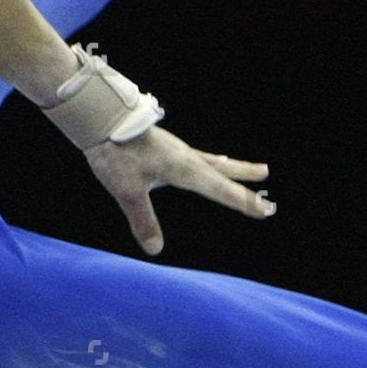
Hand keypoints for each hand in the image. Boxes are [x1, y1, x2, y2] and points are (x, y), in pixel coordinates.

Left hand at [82, 125, 274, 254]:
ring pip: (212, 160)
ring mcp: (175, 149)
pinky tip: (204, 162)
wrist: (99, 117)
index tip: (267, 209)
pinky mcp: (163, 146)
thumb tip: (155, 250)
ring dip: (231, 166)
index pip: (220, 189)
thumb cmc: (115, 152)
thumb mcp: (127, 192)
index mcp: (183, 168)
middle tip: (267, 176)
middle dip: (245, 177)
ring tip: (250, 168)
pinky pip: (196, 156)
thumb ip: (143, 220)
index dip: (243, 201)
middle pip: (223, 169)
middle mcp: (185, 157)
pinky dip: (210, 161)